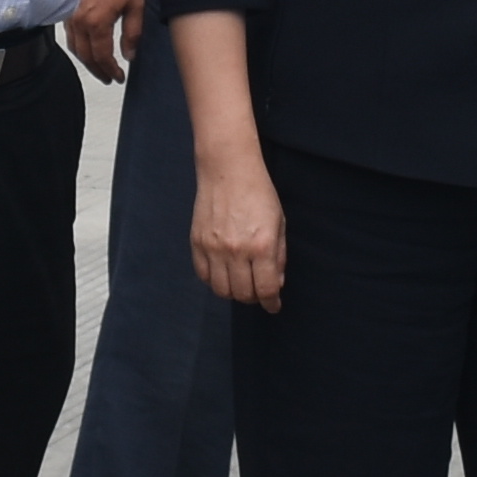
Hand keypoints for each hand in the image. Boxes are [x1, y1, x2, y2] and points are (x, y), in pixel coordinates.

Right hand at [65, 0, 145, 83]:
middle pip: (86, 57)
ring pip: (75, 49)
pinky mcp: (66, 8)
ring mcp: (70, 16)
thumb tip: (130, 53)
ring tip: (99, 67)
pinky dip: (78, 47)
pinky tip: (86, 47)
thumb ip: (133, 31)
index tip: (119, 77)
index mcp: (97, 22)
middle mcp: (79, 22)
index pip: (103, 57)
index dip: (111, 70)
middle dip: (98, 71)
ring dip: (87, 61)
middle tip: (109, 77)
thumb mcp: (135, 1)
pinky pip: (69, 36)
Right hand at [189, 156, 286, 310]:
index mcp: (261, 246)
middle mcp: (236, 251)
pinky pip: (203, 275)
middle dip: (254, 298)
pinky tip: (223, 273)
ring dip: (234, 292)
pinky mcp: (197, 243)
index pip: (266, 289)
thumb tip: (276, 284)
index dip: (272, 303)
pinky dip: (214, 281)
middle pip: (243, 294)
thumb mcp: (279, 224)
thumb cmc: (259, 194)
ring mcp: (213, 248)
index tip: (274, 306)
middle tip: (259, 292)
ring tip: (241, 283)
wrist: (228, 169)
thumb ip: (279, 257)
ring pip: (221, 290)